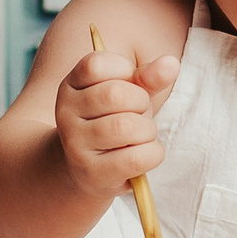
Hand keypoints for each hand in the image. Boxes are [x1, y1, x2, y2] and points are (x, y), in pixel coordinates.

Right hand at [56, 49, 178, 196]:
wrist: (87, 170)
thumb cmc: (112, 123)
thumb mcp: (129, 94)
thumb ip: (148, 77)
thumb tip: (171, 64)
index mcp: (71, 86)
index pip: (96, 65)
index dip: (125, 71)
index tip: (129, 86)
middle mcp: (65, 113)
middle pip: (115, 94)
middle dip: (141, 103)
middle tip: (139, 115)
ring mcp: (75, 144)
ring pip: (126, 127)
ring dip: (147, 131)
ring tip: (141, 136)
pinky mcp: (92, 172)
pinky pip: (136, 158)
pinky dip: (153, 154)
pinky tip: (145, 154)